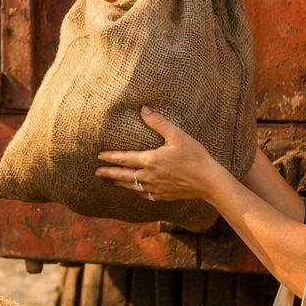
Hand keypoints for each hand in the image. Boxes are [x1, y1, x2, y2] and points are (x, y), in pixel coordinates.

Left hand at [96, 106, 227, 205]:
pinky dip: (137, 191)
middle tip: (97, 172)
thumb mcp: (177, 135)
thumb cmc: (194, 156)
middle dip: (109, 173)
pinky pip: (144, 194)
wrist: (208, 181)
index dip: (110, 157)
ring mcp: (155, 188)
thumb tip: (143, 109)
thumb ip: (158, 122)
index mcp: (150, 160)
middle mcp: (149, 176)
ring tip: (111, 181)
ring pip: (132, 186)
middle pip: (123, 175)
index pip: (124, 158)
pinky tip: (136, 190)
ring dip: (120, 183)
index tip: (99, 156)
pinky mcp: (163, 196)